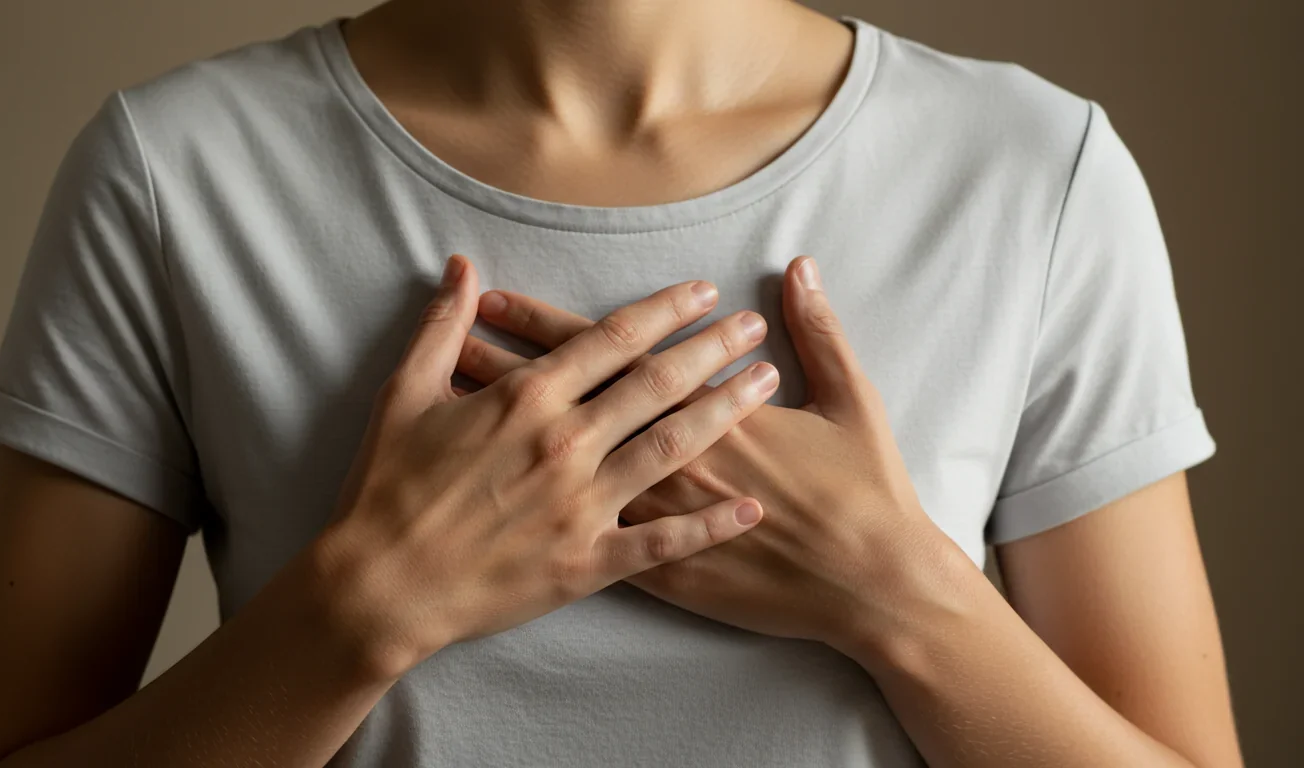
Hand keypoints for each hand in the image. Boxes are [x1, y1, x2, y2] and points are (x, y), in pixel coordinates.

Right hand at [322, 254, 779, 677]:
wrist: (379, 585)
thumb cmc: (386, 488)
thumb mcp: (403, 394)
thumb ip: (441, 327)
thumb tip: (461, 267)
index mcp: (526, 399)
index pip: (611, 339)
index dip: (662, 311)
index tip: (702, 293)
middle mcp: (565, 444)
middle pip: (656, 384)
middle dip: (712, 350)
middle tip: (752, 328)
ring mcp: (581, 505)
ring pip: (671, 449)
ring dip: (723, 412)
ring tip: (764, 385)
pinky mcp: (587, 562)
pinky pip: (662, 545)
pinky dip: (710, 527)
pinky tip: (751, 509)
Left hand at [455, 257, 960, 662]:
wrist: (872, 586)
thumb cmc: (865, 492)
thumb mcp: (854, 400)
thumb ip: (822, 333)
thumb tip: (801, 271)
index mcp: (697, 409)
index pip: (601, 355)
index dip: (543, 325)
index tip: (492, 298)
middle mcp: (661, 459)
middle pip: (565, 402)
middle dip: (505, 366)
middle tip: (449, 344)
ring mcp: (654, 518)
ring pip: (557, 466)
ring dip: (505, 433)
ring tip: (453, 406)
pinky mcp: (657, 570)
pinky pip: (585, 536)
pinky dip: (537, 511)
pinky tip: (497, 497)